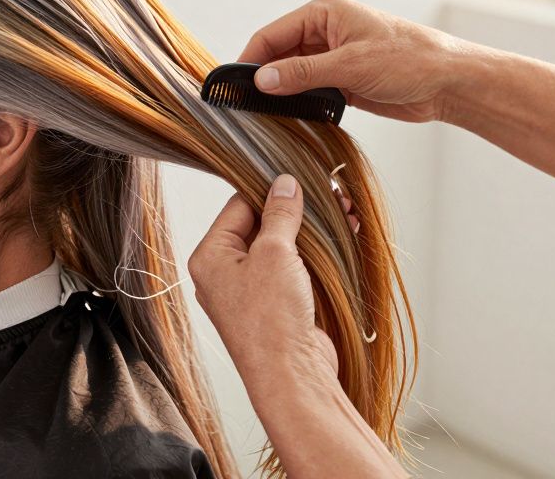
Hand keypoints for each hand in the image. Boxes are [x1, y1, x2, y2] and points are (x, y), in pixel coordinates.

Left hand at [188, 174, 338, 383]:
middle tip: (330, 194)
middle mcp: (225, 273)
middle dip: (297, 210)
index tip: (299, 179)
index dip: (269, 190)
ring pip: (281, 246)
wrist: (291, 375)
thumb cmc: (272, 318)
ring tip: (345, 212)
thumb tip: (284, 184)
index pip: (237, 207)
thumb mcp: (276, 253)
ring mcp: (250, 290)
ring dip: (312, 230)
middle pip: (260, 225)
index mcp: (210, 257)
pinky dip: (315, 253)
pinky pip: (293, 268)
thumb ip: (280, 215)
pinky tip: (341, 237)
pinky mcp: (276, 305)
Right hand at [238, 0, 474, 122]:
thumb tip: (262, 80)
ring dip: (280, 93)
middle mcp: (325, 31)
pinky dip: (298, 103)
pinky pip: (308, 90)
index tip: (232, 86)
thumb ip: (303, 74)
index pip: (272, 34)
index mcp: (324, 12)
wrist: (448, 82)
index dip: (249, 59)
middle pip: (278, 55)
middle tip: (244, 105)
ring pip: (291, 75)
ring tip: (263, 115)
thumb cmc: (410, 59)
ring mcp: (333, 56)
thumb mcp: (351, 66)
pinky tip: (289, 118)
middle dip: (263, 78)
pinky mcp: (342, 80)